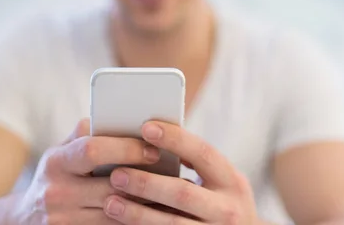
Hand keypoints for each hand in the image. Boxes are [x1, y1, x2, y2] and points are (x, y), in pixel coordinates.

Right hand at [10, 119, 160, 224]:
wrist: (25, 218)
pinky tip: (152, 216)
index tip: (154, 149)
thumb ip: (87, 132)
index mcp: (56, 161)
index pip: (93, 150)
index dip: (127, 149)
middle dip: (145, 181)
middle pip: (110, 186)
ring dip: (145, 206)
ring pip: (115, 213)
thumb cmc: (57, 175)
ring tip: (170, 196)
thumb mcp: (62, 150)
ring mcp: (62, 220)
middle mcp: (56, 192)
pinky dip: (132, 222)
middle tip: (173, 176)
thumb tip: (121, 115)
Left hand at [103, 121, 261, 223]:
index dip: (175, 139)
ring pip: (171, 224)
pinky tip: (122, 224)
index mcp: (232, 182)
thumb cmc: (223, 204)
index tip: (146, 128)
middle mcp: (227, 209)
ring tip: (110, 202)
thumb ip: (198, 165)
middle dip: (147, 183)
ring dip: (137, 213)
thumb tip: (154, 139)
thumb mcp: (222, 183)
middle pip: (182, 193)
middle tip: (116, 173)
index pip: (203, 153)